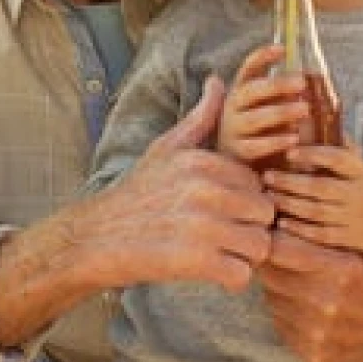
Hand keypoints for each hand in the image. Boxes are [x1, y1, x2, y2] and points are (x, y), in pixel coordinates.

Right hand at [96, 76, 275, 292]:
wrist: (98, 237)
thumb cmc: (137, 193)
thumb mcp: (165, 149)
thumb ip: (199, 118)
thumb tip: (218, 82)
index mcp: (201, 161)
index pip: (256, 184)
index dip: (241, 201)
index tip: (216, 209)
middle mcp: (204, 190)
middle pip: (264, 215)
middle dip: (247, 228)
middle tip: (218, 234)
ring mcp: (202, 226)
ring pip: (259, 246)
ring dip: (240, 255)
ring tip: (212, 251)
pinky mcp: (197, 262)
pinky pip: (242, 275)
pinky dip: (228, 279)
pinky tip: (206, 270)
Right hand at [217, 45, 307, 163]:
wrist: (237, 167)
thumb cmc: (261, 131)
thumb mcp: (268, 109)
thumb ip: (285, 94)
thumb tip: (315, 75)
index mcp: (241, 92)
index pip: (248, 69)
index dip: (262, 57)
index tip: (282, 49)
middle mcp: (232, 108)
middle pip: (250, 91)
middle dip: (275, 85)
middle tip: (301, 82)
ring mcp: (232, 130)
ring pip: (253, 118)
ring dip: (279, 112)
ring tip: (305, 110)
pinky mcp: (237, 153)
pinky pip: (255, 146)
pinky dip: (274, 142)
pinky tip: (294, 139)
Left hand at [260, 231, 362, 361]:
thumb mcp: (354, 252)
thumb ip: (313, 239)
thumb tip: (269, 225)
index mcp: (338, 269)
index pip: (275, 247)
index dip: (271, 240)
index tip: (273, 238)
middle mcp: (324, 301)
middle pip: (268, 273)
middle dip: (273, 264)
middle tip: (286, 263)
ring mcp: (315, 331)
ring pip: (271, 298)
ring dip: (279, 290)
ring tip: (302, 288)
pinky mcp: (310, 352)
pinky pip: (279, 322)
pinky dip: (287, 315)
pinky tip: (307, 311)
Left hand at [263, 139, 362, 255]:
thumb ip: (341, 149)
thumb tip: (314, 122)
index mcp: (362, 172)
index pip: (337, 159)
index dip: (312, 155)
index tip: (289, 152)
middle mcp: (359, 194)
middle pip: (320, 187)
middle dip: (290, 182)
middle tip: (267, 176)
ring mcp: (355, 218)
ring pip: (317, 211)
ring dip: (289, 203)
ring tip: (270, 195)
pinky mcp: (352, 239)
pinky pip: (323, 235)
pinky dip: (301, 229)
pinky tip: (283, 222)